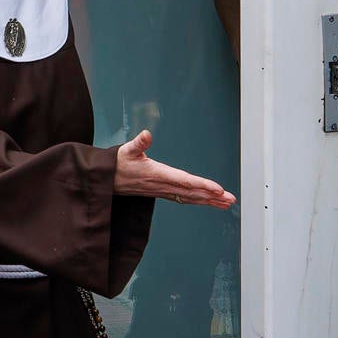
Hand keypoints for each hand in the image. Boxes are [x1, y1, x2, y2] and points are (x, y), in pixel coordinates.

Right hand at [114, 130, 234, 208]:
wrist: (107, 180)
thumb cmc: (118, 163)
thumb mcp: (126, 150)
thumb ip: (138, 143)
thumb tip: (146, 134)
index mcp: (158, 174)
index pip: (185, 181)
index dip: (202, 185)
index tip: (218, 189)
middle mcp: (163, 185)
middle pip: (193, 193)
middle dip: (213, 197)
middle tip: (231, 199)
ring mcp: (164, 190)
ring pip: (190, 198)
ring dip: (209, 201)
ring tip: (227, 203)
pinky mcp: (163, 192)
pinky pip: (184, 199)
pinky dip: (198, 200)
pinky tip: (208, 202)